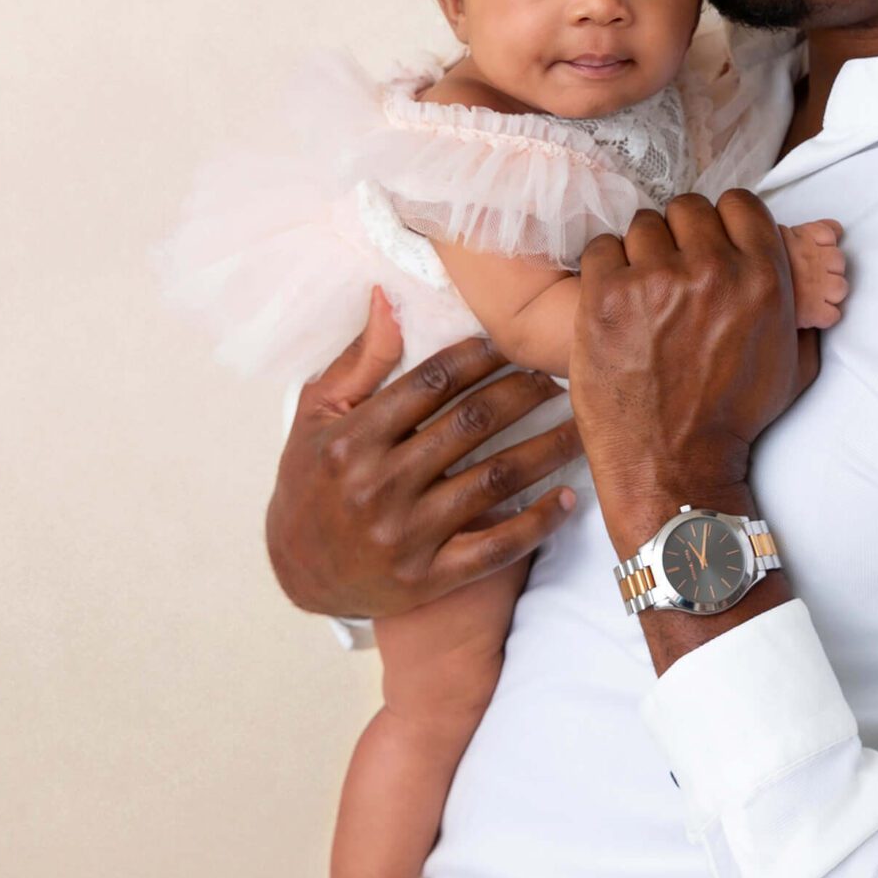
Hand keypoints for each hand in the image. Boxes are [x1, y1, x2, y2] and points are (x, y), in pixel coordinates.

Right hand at [268, 288, 584, 618]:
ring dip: (548, 448)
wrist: (297, 574)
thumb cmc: (310, 481)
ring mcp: (405, 536)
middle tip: (560, 376)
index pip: (432, 382)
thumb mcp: (316, 415)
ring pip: (496, 479)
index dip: (481, 356)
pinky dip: (538, 522)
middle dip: (525, 393)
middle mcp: (379, 486)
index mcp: (355, 438)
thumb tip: (388, 298)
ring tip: (580, 425)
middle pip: (473, 423)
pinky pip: (496, 548)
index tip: (514, 343)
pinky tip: (567, 498)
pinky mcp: (428, 578)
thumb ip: (359, 360)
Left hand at [571, 189, 819, 558]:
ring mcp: (654, 280)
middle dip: (684, 235)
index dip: (726, 221)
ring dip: (644, 252)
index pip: (741, 203)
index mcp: (763, 279)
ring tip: (643, 290)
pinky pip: (601, 248)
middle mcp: (711, 270)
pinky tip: (616, 299)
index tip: (714, 241)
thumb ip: (799, 308)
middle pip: (689, 209)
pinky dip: (607, 267)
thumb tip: (806, 270)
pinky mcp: (605, 296)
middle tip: (675, 268)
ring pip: (644, 226)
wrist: (675, 466)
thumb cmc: (733, 421)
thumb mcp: (793, 364)